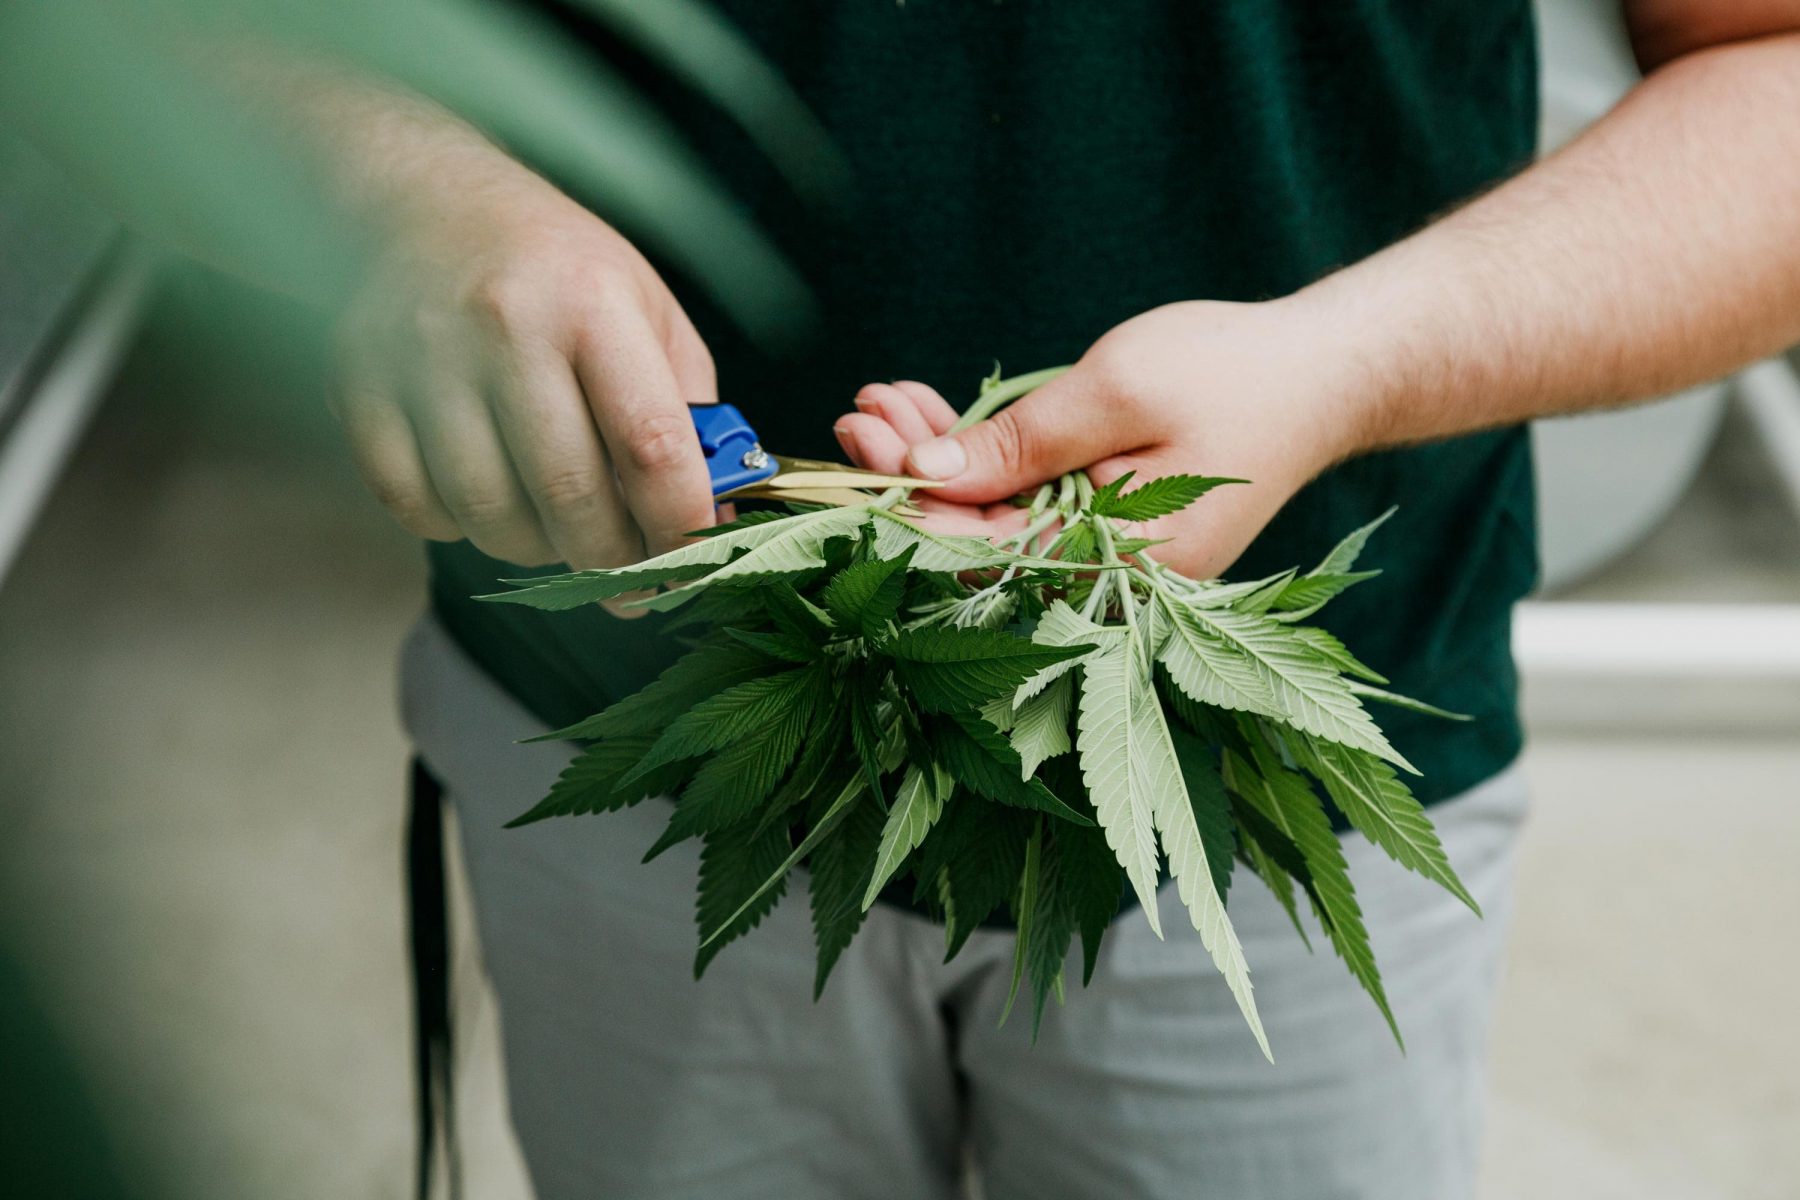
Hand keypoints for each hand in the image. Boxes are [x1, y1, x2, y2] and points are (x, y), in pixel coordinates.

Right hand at [330, 164, 717, 569]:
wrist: (420, 200)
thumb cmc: (555, 269)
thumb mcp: (645, 310)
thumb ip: (690, 416)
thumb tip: (714, 527)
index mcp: (592, 302)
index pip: (651, 445)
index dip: (679, 527)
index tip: (693, 567)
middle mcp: (504, 326)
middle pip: (570, 497)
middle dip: (611, 562)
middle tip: (630, 578)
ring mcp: (422, 359)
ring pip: (492, 518)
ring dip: (536, 549)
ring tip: (555, 524)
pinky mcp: (358, 388)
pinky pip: (419, 509)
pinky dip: (461, 527)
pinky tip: (485, 492)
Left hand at [833, 299, 1368, 578]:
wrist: (1325, 373)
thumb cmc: (1231, 372)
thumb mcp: (1113, 393)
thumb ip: (1018, 444)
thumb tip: (924, 475)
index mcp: (1116, 564)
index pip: (980, 548)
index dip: (907, 497)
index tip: (860, 435)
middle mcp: (1108, 578)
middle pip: (979, 539)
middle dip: (911, 473)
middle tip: (858, 409)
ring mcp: (1110, 555)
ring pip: (996, 518)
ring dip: (937, 461)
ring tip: (884, 400)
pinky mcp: (1110, 525)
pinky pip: (1028, 503)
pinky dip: (983, 460)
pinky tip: (935, 418)